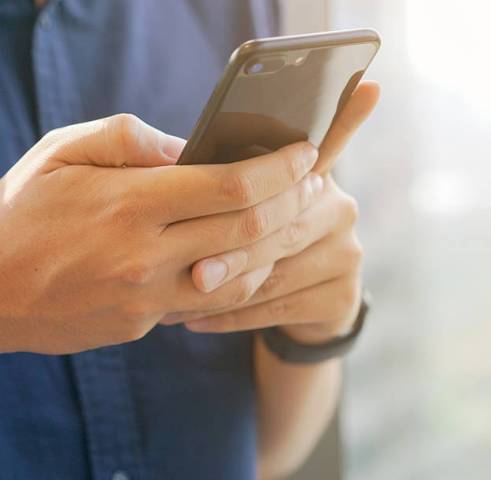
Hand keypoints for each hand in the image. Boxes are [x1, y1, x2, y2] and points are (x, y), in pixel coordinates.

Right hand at [0, 114, 321, 353]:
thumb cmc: (22, 210)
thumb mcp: (63, 151)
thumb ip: (130, 140)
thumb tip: (192, 149)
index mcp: (129, 203)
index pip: (231, 186)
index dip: (278, 169)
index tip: (304, 154)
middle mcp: (146, 255)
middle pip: (249, 230)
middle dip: (294, 202)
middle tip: (313, 182)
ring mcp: (148, 297)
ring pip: (243, 275)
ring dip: (279, 244)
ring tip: (295, 215)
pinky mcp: (145, 323)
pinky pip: (214, 303)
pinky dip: (245, 278)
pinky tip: (255, 255)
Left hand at [161, 81, 380, 341]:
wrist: (291, 313)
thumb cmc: (246, 247)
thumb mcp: (236, 211)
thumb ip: (218, 180)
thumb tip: (174, 155)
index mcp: (313, 177)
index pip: (330, 142)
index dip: (349, 117)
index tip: (369, 86)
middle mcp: (339, 208)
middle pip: (282, 223)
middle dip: (232, 247)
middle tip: (189, 269)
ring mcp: (347, 252)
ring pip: (276, 268)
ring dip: (226, 287)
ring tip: (176, 300)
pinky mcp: (343, 295)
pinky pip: (278, 305)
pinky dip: (232, 315)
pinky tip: (197, 319)